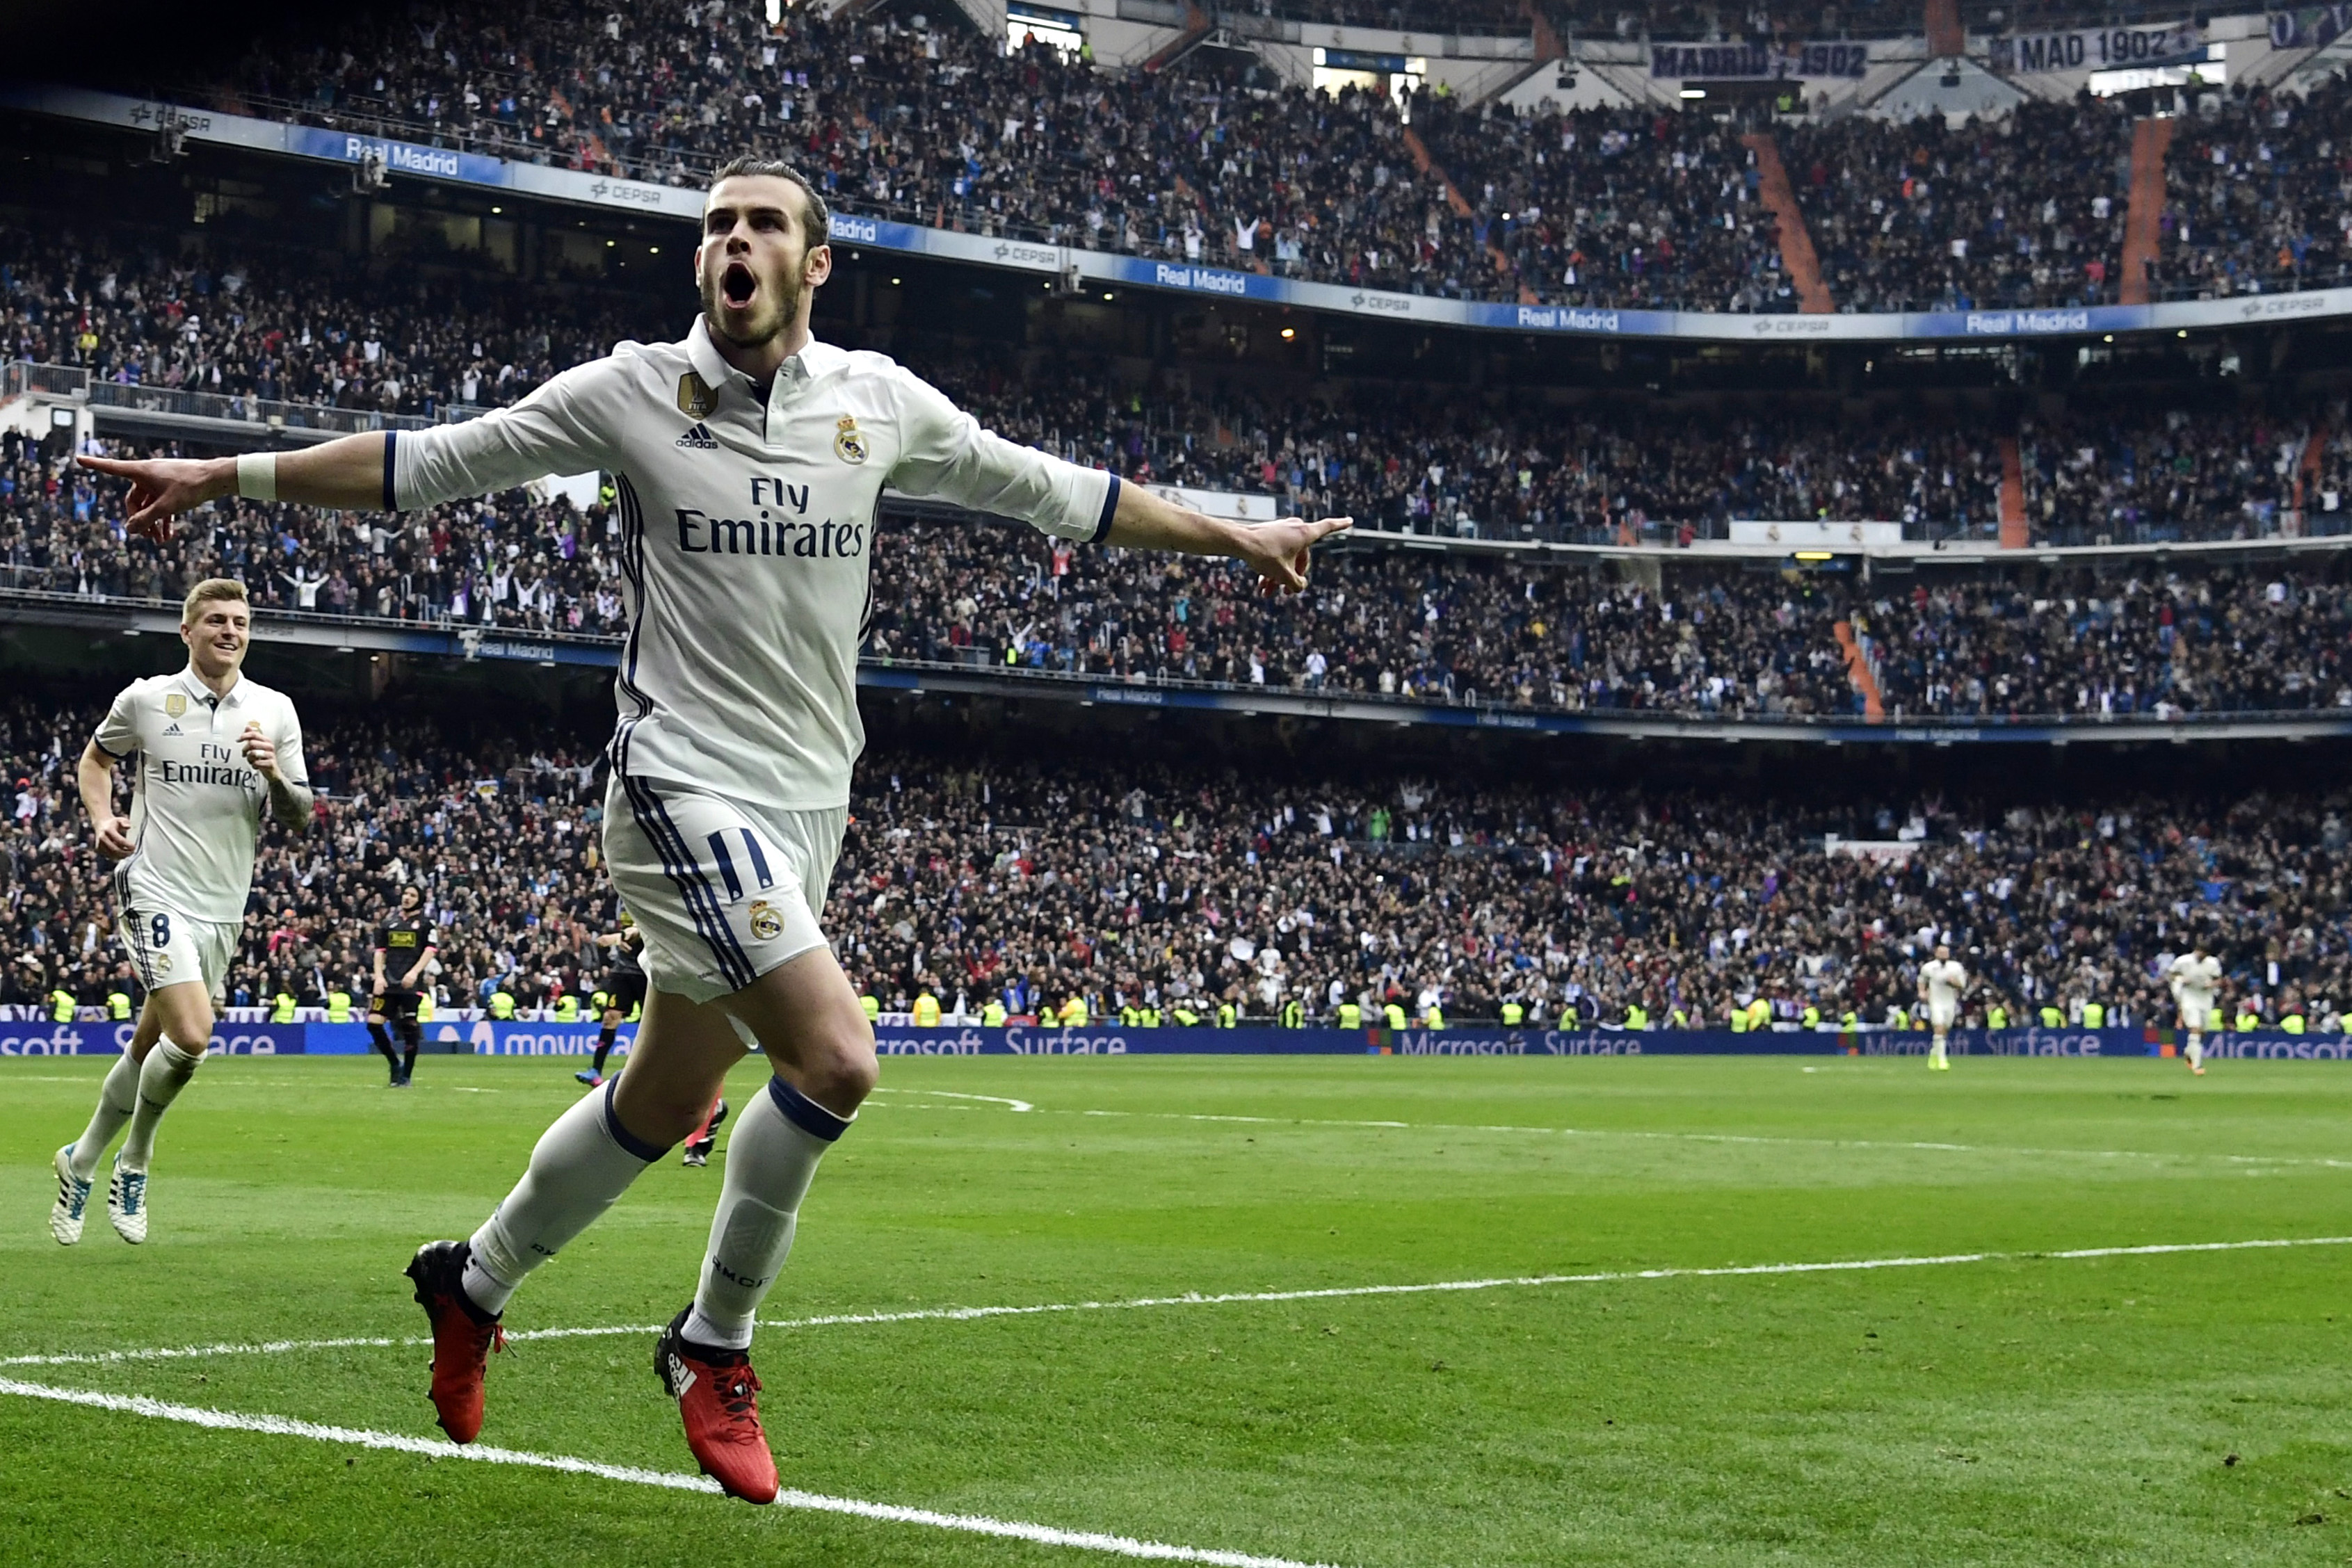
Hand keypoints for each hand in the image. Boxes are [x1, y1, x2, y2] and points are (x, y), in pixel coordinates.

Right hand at [76, 454, 233, 542]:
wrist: (217, 479)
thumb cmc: (191, 487)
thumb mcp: (167, 506)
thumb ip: (147, 519)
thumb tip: (129, 529)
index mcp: (142, 471)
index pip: (112, 468)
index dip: (95, 465)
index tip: (78, 458)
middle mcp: (148, 474)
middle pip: (134, 499)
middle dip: (138, 519)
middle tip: (146, 537)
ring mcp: (160, 481)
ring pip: (149, 504)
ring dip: (152, 522)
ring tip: (159, 542)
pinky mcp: (172, 488)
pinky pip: (161, 504)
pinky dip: (163, 518)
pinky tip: (168, 535)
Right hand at [94, 814, 134, 859]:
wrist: (100, 825)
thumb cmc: (113, 823)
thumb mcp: (120, 819)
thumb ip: (125, 822)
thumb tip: (128, 827)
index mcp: (108, 830)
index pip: (119, 840)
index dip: (128, 845)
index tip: (134, 847)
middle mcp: (102, 838)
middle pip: (115, 850)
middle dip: (125, 853)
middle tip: (132, 852)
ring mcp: (99, 845)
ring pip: (112, 855)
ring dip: (122, 856)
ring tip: (128, 853)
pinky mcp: (98, 850)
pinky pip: (109, 856)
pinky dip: (116, 856)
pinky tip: (122, 853)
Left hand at [239, 721, 280, 780]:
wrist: (273, 772)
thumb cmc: (264, 758)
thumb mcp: (258, 746)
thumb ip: (253, 736)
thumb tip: (248, 726)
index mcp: (267, 740)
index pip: (254, 734)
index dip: (244, 736)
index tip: (238, 740)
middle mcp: (270, 746)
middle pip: (252, 743)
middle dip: (245, 750)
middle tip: (244, 754)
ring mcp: (271, 755)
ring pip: (253, 753)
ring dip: (249, 758)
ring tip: (251, 761)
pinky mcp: (271, 763)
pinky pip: (256, 763)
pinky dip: (253, 765)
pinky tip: (256, 766)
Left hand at [1230, 515, 1352, 594]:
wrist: (1239, 542)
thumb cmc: (1263, 555)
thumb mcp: (1283, 575)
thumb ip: (1297, 584)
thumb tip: (1299, 586)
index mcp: (1304, 533)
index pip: (1327, 527)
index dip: (1340, 526)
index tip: (1350, 521)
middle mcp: (1295, 528)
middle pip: (1302, 557)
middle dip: (1293, 577)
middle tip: (1285, 593)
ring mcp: (1282, 531)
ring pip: (1287, 558)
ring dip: (1279, 576)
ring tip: (1267, 592)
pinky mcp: (1269, 535)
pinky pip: (1276, 554)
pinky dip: (1271, 568)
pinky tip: (1261, 584)